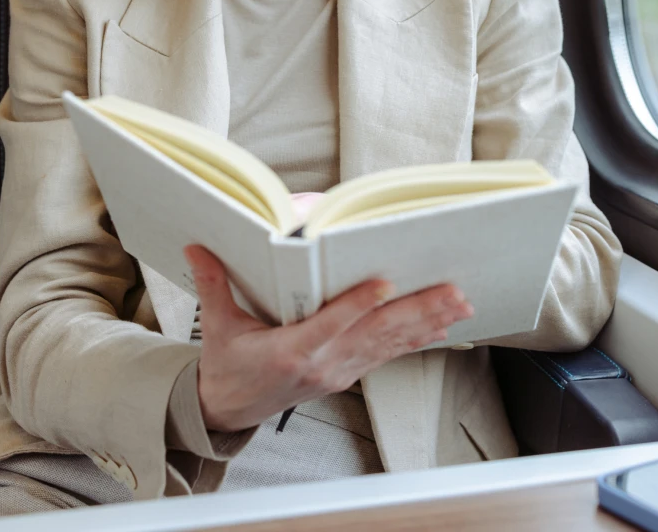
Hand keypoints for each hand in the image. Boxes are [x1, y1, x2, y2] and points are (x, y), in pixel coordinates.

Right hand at [184, 244, 474, 431]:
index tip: (385, 284)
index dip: (359, 305)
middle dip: (417, 311)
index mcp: (292, 350)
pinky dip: (416, 339)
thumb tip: (198, 246)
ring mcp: (339, 372)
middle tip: (452, 292)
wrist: (230, 412)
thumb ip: (214, 284)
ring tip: (459, 303)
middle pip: (376, 334)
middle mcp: (323, 364)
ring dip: (427, 322)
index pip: (332, 324)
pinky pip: (387, 354)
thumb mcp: (217, 326)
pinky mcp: (347, 374)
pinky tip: (441, 326)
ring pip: (390, 344)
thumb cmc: (227, 367)